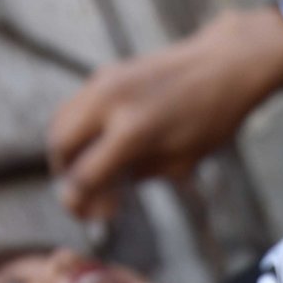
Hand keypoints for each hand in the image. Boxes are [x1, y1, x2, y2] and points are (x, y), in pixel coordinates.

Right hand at [48, 8, 282, 219]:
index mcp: (133, 132)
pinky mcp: (104, 73)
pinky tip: (96, 147)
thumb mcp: (180, 160)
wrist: (222, 67)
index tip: (88, 216)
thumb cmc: (210, 120)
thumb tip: (100, 193)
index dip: (80, 202)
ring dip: (65, 151)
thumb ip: (137, 175)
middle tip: (83, 194)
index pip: (85, 175)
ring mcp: (103, 83)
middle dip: (64, 174)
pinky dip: (75, 129)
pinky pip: (74, 105)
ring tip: (87, 172)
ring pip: (60, 121)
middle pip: (60, 145)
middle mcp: (110, 103)